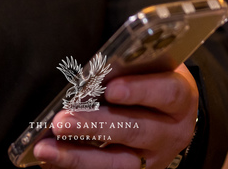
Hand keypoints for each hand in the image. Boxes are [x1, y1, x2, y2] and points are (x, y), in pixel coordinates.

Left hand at [33, 64, 198, 168]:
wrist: (170, 114)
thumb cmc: (151, 79)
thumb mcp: (150, 68)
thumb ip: (126, 69)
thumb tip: (86, 76)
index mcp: (181, 97)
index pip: (168, 93)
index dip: (140, 91)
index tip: (111, 89)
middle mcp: (172, 132)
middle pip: (136, 131)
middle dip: (96, 126)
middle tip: (61, 121)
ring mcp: (155, 159)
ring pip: (119, 163)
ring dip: (79, 155)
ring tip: (47, 148)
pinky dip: (76, 167)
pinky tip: (50, 159)